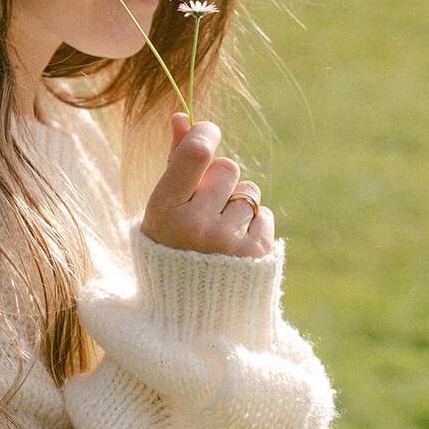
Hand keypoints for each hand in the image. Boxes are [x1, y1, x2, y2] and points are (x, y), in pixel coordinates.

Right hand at [140, 113, 275, 258]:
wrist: (192, 313)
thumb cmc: (173, 248)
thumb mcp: (164, 208)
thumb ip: (175, 162)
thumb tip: (180, 116)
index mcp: (164, 213)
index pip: (196, 152)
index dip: (205, 132)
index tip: (208, 131)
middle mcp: (194, 227)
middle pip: (227, 168)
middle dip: (220, 182)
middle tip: (206, 208)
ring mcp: (226, 242)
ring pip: (249, 192)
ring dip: (238, 207)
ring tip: (219, 235)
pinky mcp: (255, 254)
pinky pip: (264, 215)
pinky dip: (253, 226)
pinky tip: (235, 248)